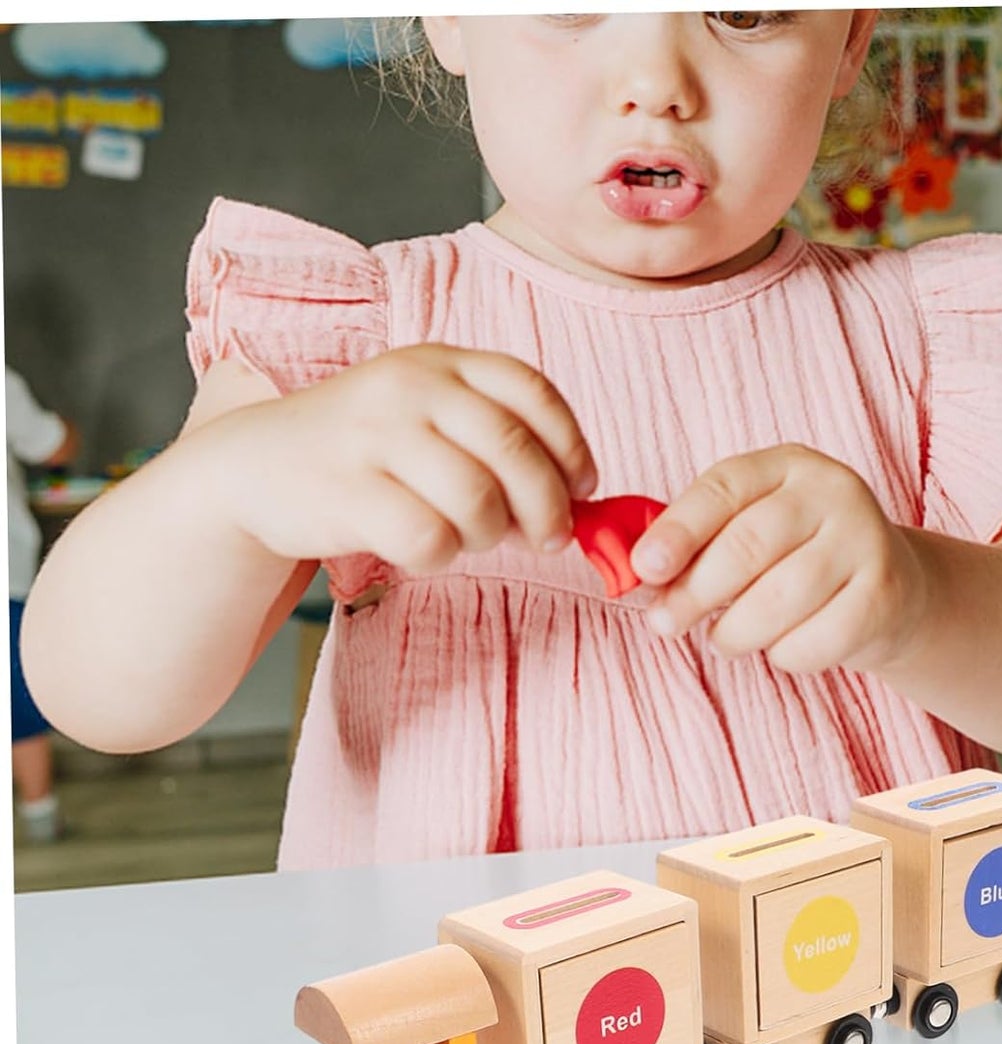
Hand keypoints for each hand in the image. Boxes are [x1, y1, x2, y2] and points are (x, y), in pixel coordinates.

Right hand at [203, 344, 596, 570]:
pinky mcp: (345, 490)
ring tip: (465, 535)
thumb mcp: (429, 417)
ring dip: (488, 534)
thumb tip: (577, 503)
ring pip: (478, 502)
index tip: (581, 488)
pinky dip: (439, 555)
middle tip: (548, 539)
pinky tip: (421, 546)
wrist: (253, 468)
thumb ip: (497, 441)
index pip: (533, 392)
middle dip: (548, 508)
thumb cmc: (366, 452)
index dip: (572, 447)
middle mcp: (410, 386)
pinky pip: (429, 538)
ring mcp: (374, 435)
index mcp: (441, 361)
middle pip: (515, 452)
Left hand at [631, 444, 927, 673]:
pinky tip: (783, 646)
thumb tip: (640, 574)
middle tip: (664, 623)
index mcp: (788, 466)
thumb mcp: (751, 530)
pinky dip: (785, 655)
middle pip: (747, 546)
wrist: (890, 590)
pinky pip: (815, 640)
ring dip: (736, 632)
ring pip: (779, 599)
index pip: (724, 488)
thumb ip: (699, 544)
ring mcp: (865, 541)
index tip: (643, 568)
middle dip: (694, 592)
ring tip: (725, 639)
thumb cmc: (797, 560)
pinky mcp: (885, 596)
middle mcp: (832, 491)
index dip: (678, 529)